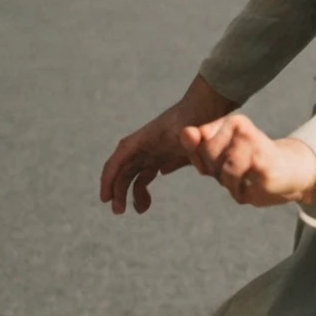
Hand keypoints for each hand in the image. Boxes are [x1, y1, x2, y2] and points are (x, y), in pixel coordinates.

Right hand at [100, 75, 235, 215]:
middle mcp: (147, 144)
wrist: (210, 104)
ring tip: (141, 209)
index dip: (109, 179)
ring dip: (132, 191)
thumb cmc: (198, 115)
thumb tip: (190, 165)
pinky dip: (145, 186)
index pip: (120, 159)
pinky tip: (148, 200)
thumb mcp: (193, 129)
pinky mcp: (167, 154)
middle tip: (119, 211)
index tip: (105, 198)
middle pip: (125, 169)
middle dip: (118, 190)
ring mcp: (156, 149)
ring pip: (136, 173)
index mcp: (146, 138)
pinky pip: (149, 172)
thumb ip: (191, 143)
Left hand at [180, 115, 315, 208]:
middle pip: (208, 154)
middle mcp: (243, 128)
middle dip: (217, 171)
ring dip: (231, 184)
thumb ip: (198, 146)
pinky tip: (253, 185)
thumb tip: (184, 131)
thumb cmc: (250, 166)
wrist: (290, 175)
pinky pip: (237, 183)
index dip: (205, 161)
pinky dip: (241, 192)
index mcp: (233, 121)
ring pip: (222, 171)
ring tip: (246, 179)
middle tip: (237, 173)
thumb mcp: (221, 157)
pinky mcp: (263, 163)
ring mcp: (253, 144)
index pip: (200, 143)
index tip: (223, 163)